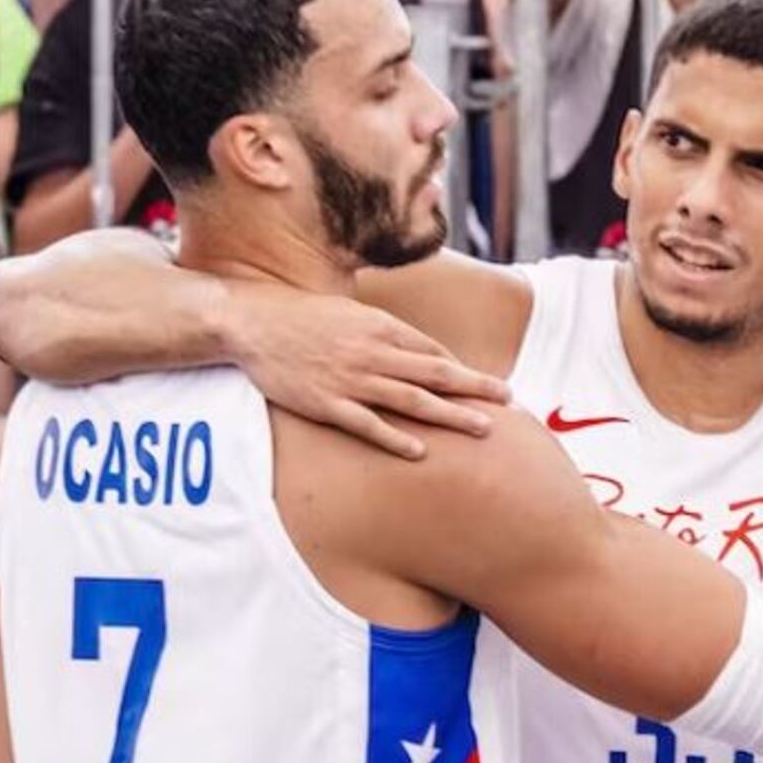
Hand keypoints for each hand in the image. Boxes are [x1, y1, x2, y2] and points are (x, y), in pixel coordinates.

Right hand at [219, 283, 512, 459]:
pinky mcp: (327, 403)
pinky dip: (395, 437)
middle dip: (477, 388)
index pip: (434, 352)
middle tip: (510, 401)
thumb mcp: (351, 312)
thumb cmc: (303, 316)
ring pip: (413, 400)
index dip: (465, 371)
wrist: (252, 322)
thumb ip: (384, 330)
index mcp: (381, 327)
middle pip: (437, 374)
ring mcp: (351, 379)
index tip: (491, 386)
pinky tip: (421, 451)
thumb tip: (415, 348)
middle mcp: (373, 352)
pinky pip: (367, 424)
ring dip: (451, 415)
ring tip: (484, 428)